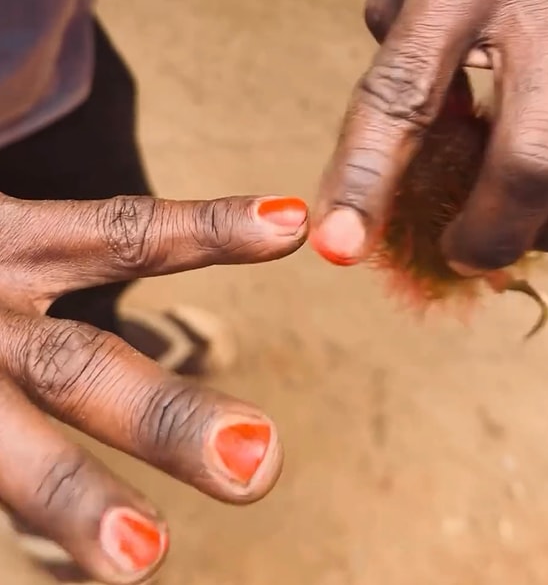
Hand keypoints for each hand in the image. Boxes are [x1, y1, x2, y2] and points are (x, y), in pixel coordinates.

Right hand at [0, 191, 306, 582]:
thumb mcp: (13, 236)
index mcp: (10, 244)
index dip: (207, 229)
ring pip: (8, 442)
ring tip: (144, 560)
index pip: (122, 234)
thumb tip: (248, 229)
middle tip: (259, 465)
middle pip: (78, 364)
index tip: (291, 225)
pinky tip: (100, 559)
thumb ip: (75, 238)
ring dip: (72, 503)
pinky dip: (34, 517)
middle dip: (164, 417)